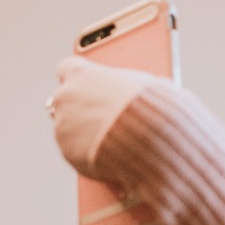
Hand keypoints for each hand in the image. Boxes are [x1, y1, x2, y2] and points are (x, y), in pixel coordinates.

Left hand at [47, 55, 157, 179]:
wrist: (153, 143)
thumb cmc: (155, 109)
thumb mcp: (153, 86)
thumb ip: (141, 84)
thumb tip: (161, 86)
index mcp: (82, 73)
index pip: (68, 68)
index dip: (82, 81)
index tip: (90, 88)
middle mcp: (65, 95)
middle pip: (66, 99)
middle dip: (81, 109)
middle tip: (103, 120)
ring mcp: (63, 124)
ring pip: (69, 127)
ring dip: (84, 133)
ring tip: (111, 142)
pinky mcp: (67, 151)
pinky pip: (75, 151)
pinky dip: (88, 155)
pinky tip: (108, 156)